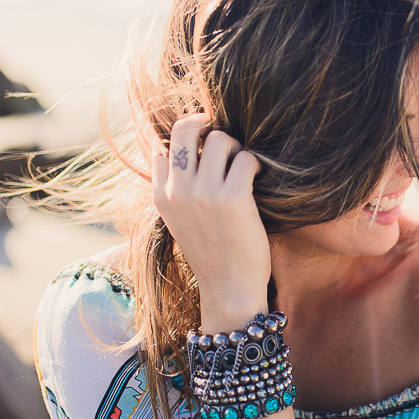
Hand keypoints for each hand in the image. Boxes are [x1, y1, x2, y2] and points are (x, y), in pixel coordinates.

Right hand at [152, 115, 270, 328]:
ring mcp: (204, 194)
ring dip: (236, 148)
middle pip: (186, 129)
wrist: (230, 289)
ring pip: (219, 139)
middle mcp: (177, 191)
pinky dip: (255, 163)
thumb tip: (179, 147)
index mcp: (160, 196)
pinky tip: (258, 178)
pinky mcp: (233, 199)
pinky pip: (246, 158)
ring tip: (244, 167)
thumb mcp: (180, 220)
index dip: (187, 140)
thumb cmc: (213, 253)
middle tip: (227, 145)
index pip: (163, 146)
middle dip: (209, 129)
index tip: (206, 150)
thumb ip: (176, 188)